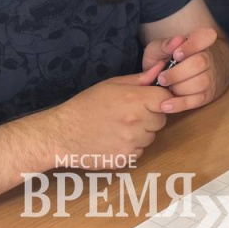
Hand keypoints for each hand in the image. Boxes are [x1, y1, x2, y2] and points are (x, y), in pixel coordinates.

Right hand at [48, 64, 169, 166]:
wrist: (62, 133)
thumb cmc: (86, 105)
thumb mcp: (111, 85)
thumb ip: (139, 78)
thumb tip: (160, 69)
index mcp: (136, 99)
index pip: (166, 99)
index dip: (160, 100)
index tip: (150, 101)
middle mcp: (137, 121)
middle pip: (161, 120)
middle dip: (150, 117)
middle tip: (130, 114)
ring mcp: (132, 142)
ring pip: (151, 137)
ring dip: (141, 133)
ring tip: (120, 127)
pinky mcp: (125, 158)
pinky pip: (140, 151)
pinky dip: (132, 148)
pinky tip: (115, 140)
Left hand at [143, 29, 220, 113]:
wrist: (182, 76)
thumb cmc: (168, 60)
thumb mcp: (161, 49)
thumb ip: (164, 44)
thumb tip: (176, 41)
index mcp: (200, 42)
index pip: (206, 36)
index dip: (193, 45)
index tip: (176, 54)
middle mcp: (209, 58)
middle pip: (200, 63)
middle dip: (178, 73)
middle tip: (161, 78)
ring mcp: (210, 77)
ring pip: (201, 82)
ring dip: (179, 88)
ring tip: (165, 89)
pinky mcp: (206, 95)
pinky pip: (197, 100)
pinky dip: (180, 104)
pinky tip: (165, 105)